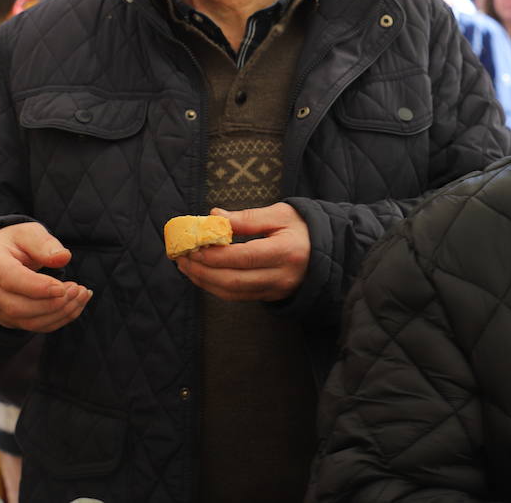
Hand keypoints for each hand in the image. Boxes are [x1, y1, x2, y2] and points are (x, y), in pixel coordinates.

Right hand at [0, 222, 91, 331]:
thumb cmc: (16, 242)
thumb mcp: (29, 232)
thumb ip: (44, 243)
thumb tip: (63, 258)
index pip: (11, 280)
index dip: (38, 287)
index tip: (62, 288)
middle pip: (17, 306)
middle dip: (52, 303)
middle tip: (78, 289)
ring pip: (27, 321)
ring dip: (59, 313)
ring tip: (81, 295)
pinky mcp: (7, 319)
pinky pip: (34, 326)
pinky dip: (58, 319)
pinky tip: (75, 305)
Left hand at [175, 204, 310, 301]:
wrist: (328, 250)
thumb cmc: (303, 227)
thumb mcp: (280, 214)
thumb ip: (247, 217)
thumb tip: (214, 216)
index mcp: (286, 251)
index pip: (244, 257)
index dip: (215, 255)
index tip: (194, 245)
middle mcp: (282, 276)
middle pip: (234, 280)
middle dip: (203, 270)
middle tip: (182, 257)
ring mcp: (277, 290)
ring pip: (233, 293)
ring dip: (205, 281)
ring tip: (186, 266)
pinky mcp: (271, 297)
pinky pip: (238, 297)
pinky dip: (216, 287)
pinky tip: (203, 274)